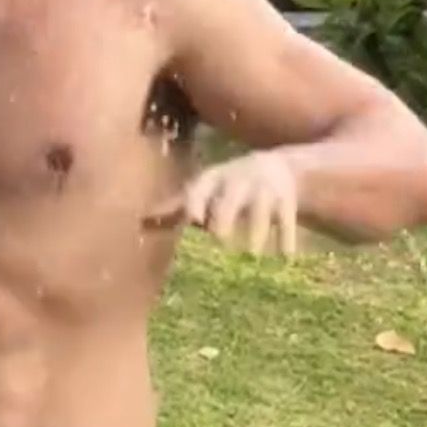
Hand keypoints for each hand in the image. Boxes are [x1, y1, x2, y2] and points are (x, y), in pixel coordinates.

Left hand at [145, 152, 298, 256]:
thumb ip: (175, 210)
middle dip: (227, 216)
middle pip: (233, 198)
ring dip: (257, 232)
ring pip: (261, 211)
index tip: (195, 219)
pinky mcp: (287, 201)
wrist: (276, 168)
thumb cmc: (226, 189)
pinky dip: (286, 238)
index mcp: (215, 179)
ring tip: (252, 255)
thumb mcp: (204, 192)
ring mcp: (265, 190)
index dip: (198, 200)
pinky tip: (285, 257)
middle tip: (221, 239)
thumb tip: (139, 222)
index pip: (203, 187)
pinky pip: (287, 220)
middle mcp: (240, 180)